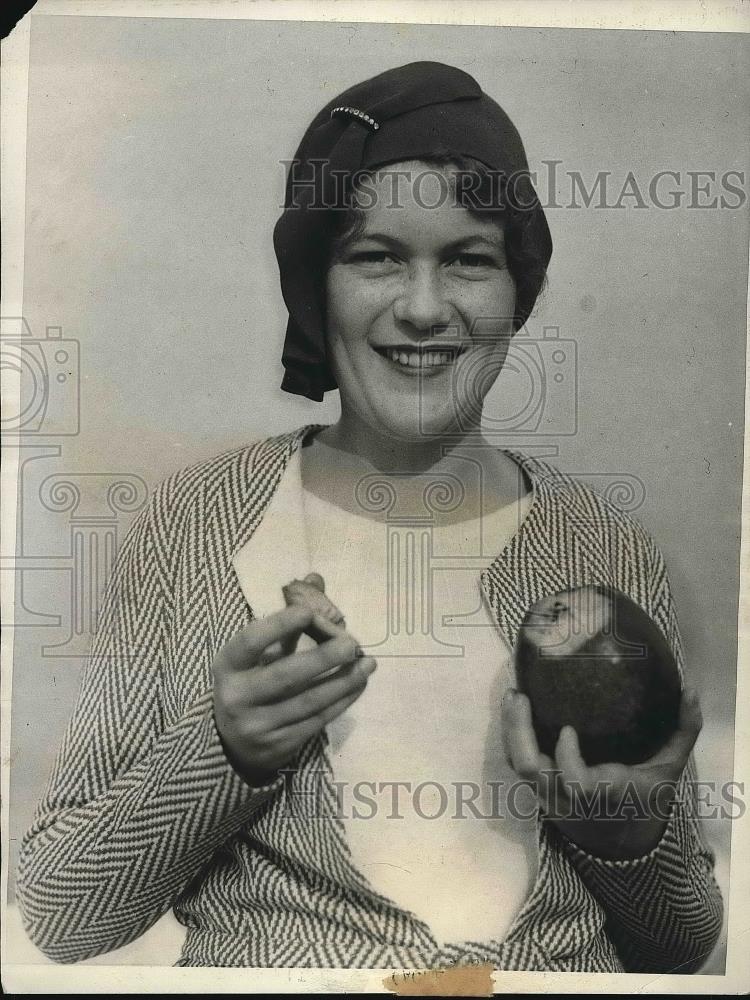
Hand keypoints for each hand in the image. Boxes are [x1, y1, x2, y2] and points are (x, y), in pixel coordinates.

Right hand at [212, 604, 375, 786]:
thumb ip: (285, 621)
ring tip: (368, 664)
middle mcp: (238, 697)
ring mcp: (259, 725)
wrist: (231, 744)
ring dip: (343, 681)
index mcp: (228, 666)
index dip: (278, 626)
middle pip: (284, 676)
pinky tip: (358, 684)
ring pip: (308, 701)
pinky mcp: (281, 745)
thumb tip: (316, 579)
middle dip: (322, 659)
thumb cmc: (249, 683)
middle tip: (351, 643)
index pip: (250, 642)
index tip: (307, 611)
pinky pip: (317, 720)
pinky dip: (342, 701)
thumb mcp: (254, 655)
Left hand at [501, 687, 702, 859]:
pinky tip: (513, 709)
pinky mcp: (538, 790)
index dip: (566, 759)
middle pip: (531, 772)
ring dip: (511, 730)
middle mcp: (569, 798)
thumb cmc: (645, 799)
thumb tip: (690, 691)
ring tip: (513, 695)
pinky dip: (510, 738)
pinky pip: (515, 766)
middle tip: (521, 696)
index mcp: (604, 794)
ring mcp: (549, 795)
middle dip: (520, 733)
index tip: (568, 729)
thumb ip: (682, 731)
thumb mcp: (669, 769)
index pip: (576, 785)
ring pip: (518, 767)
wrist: (622, 841)